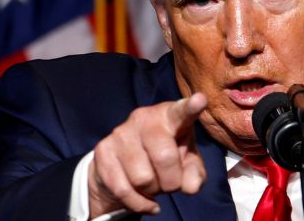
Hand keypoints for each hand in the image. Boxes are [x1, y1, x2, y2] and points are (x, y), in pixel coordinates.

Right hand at [88, 93, 207, 216]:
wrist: (124, 163)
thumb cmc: (166, 157)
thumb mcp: (187, 163)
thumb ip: (195, 173)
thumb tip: (191, 186)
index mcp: (170, 115)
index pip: (181, 112)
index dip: (191, 107)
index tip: (200, 100)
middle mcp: (144, 118)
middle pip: (164, 157)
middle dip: (172, 181)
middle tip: (171, 182)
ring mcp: (121, 132)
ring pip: (143, 178)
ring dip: (153, 191)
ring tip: (153, 184)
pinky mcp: (103, 150)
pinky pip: (124, 190)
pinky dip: (139, 203)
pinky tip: (146, 201)